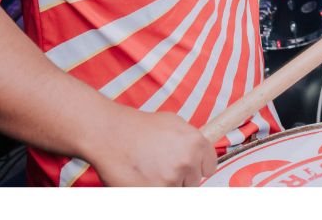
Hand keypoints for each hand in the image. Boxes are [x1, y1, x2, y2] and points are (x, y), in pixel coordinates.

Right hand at [88, 109, 216, 185]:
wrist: (112, 134)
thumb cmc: (140, 127)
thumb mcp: (174, 123)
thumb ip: (191, 140)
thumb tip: (200, 153)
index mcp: (196, 143)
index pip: (210, 167)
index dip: (198, 167)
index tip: (189, 168)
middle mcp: (188, 161)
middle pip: (194, 182)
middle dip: (181, 177)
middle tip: (162, 167)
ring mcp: (172, 179)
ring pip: (178, 191)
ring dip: (167, 186)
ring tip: (151, 172)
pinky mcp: (155, 192)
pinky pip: (163, 197)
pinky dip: (153, 190)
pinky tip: (144, 180)